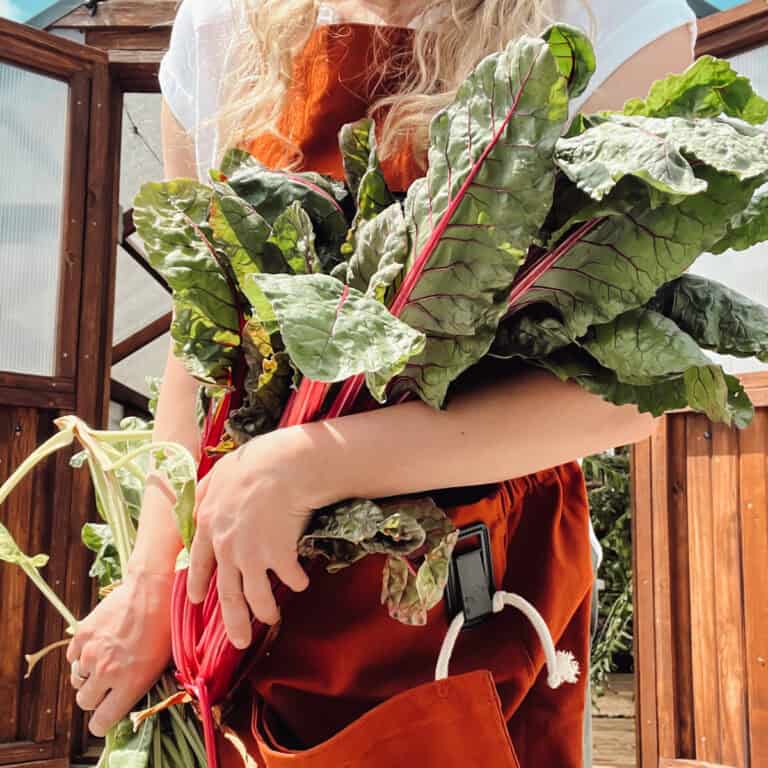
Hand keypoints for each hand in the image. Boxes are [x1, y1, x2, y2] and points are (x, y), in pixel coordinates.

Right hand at [65, 568, 173, 735]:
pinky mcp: (82, 634)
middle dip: (96, 697)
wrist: (154, 588)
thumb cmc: (166, 624)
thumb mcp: (164, 662)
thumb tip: (128, 700)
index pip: (100, 723)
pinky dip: (82, 655)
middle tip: (109, 683)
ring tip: (106, 660)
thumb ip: (142, 685)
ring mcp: (91, 653)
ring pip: (77, 680)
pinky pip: (73, 657)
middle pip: (85, 702)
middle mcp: (106, 672)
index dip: (102, 722)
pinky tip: (100, 644)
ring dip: (88, 675)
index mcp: (130, 684)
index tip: (106, 714)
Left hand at [188, 428, 313, 648]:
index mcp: (209, 526)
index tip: (199, 600)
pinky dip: (296, 582)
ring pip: (255, 597)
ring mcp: (251, 555)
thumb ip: (206, 492)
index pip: (200, 562)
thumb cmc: (256, 461)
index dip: (200, 583)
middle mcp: (226, 547)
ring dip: (264, 612)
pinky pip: (289, 579)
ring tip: (271, 620)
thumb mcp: (219, 472)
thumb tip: (197, 503)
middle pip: (227, 593)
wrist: (286, 465)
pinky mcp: (279, 557)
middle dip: (233, 621)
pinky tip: (302, 582)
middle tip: (238, 641)